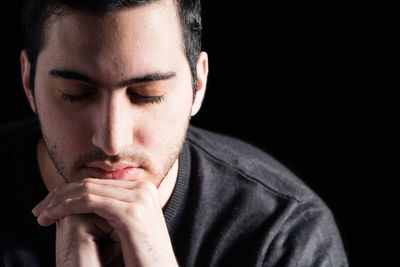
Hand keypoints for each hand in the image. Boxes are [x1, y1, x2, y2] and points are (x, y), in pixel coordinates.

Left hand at [32, 178, 177, 266]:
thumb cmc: (140, 258)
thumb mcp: (125, 230)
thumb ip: (111, 212)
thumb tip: (84, 203)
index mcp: (142, 190)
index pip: (98, 184)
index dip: (70, 193)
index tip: (50, 207)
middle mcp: (143, 189)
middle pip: (91, 184)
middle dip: (60, 196)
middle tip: (40, 211)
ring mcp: (139, 198)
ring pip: (87, 190)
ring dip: (59, 202)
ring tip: (42, 216)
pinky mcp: (131, 212)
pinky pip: (89, 202)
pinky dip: (66, 207)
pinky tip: (52, 217)